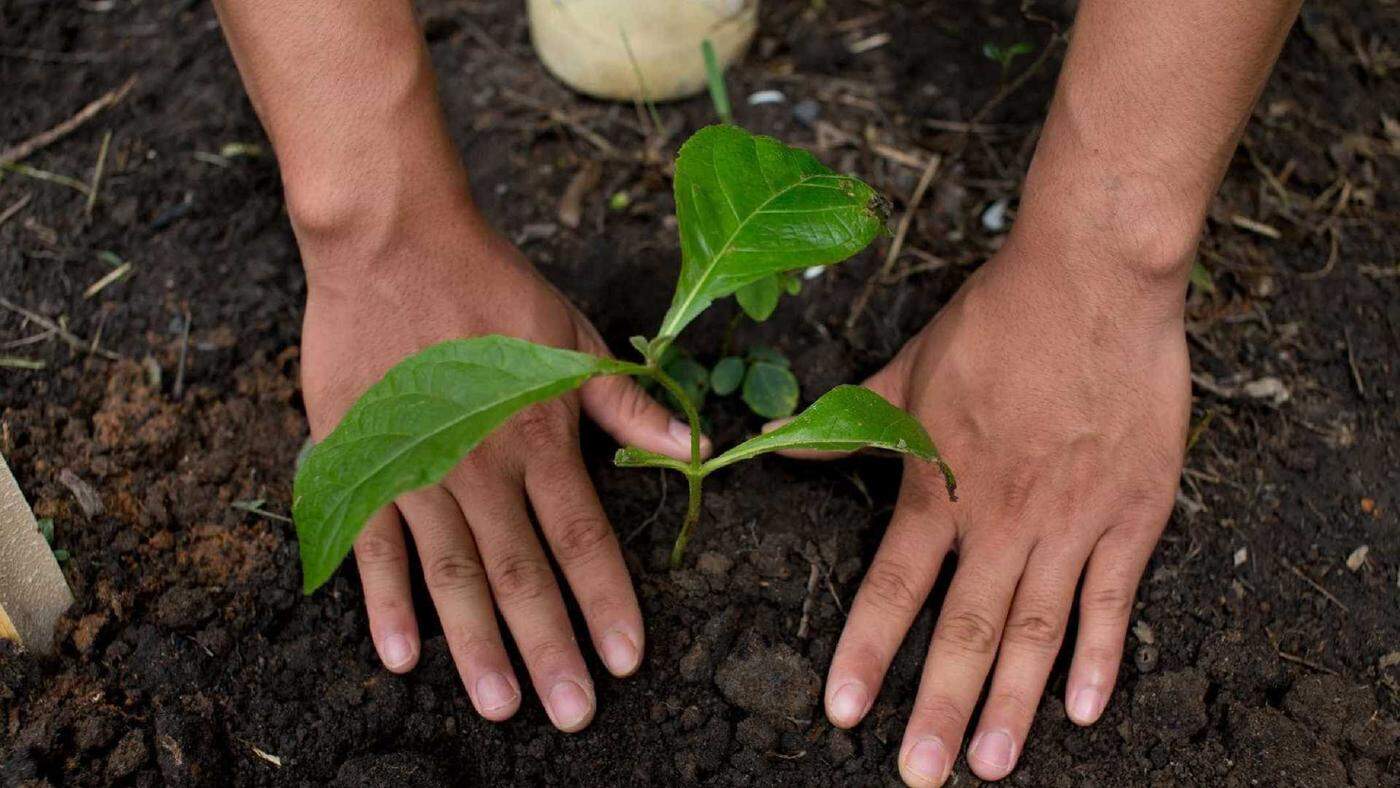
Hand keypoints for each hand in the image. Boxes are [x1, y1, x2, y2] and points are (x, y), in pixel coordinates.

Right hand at [298, 202, 705, 731]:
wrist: (392, 243)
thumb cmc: (491, 287)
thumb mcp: (574, 337)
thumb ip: (625, 404)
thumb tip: (693, 447)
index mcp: (541, 437)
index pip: (583, 537)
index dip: (607, 602)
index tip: (627, 660)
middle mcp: (482, 466)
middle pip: (522, 573)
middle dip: (549, 649)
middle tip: (570, 714)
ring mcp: (417, 468)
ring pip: (453, 573)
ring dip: (476, 644)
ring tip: (501, 705)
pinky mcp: (360, 462)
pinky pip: (374, 544)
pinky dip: (386, 601)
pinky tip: (403, 655)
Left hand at [819, 240, 1189, 783]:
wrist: (1092, 277)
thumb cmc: (998, 317)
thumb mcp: (908, 365)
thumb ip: (851, 422)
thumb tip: (784, 446)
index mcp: (941, 482)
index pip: (894, 585)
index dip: (867, 651)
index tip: (843, 710)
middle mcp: (1002, 516)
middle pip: (965, 629)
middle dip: (936, 708)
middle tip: (918, 775)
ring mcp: (1072, 520)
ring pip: (1037, 630)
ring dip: (1011, 705)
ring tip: (987, 764)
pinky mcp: (1132, 513)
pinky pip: (1114, 600)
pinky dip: (1100, 658)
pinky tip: (1086, 710)